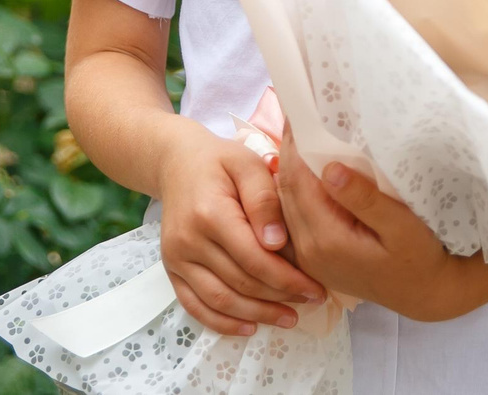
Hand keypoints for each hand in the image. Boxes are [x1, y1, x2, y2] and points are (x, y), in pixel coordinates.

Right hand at [154, 123, 326, 336]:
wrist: (177, 163)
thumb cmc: (221, 161)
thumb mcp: (248, 165)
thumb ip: (264, 200)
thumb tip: (277, 243)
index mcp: (210, 213)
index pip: (254, 258)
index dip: (287, 279)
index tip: (316, 287)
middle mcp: (188, 240)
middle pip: (240, 282)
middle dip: (279, 298)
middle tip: (312, 301)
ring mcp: (176, 258)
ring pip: (219, 300)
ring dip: (257, 315)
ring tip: (288, 318)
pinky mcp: (171, 269)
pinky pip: (194, 306)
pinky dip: (222, 323)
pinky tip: (250, 327)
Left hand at [274, 131, 487, 322]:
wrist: (426, 295)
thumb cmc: (421, 259)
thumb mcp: (402, 228)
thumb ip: (365, 199)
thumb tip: (328, 167)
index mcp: (327, 239)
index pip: (298, 181)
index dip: (294, 144)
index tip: (298, 109)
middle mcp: (308, 249)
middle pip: (286, 188)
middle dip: (288, 148)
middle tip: (296, 110)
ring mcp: (308, 256)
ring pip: (285, 200)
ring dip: (290, 165)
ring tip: (299, 130)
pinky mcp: (314, 257)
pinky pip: (294, 213)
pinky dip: (296, 186)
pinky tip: (307, 166)